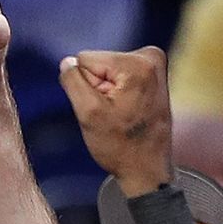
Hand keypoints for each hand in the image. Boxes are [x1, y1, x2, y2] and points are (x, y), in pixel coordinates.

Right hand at [59, 47, 173, 195]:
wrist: (147, 167)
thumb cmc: (121, 146)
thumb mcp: (88, 114)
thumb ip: (73, 82)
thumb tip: (67, 62)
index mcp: (136, 63)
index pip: (85, 59)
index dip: (86, 87)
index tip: (103, 108)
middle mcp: (150, 56)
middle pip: (99, 63)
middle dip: (98, 89)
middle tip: (112, 114)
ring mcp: (155, 64)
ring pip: (108, 71)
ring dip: (107, 93)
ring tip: (120, 114)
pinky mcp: (154, 73)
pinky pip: (119, 77)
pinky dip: (118, 94)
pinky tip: (127, 111)